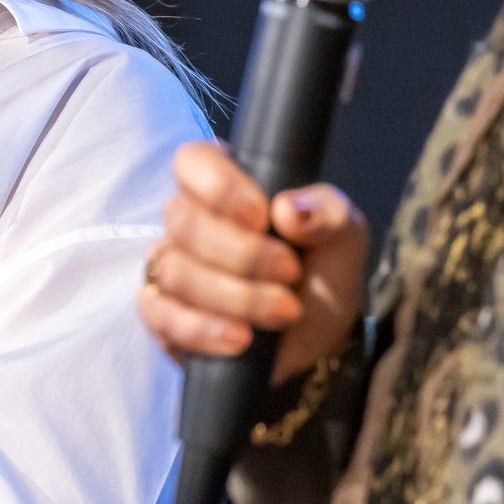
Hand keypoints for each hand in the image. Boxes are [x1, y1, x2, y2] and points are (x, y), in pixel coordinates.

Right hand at [137, 140, 368, 383]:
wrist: (319, 342)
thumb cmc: (322, 274)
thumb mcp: (343, 236)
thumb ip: (326, 212)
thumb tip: (289, 211)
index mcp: (227, 187)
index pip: (193, 160)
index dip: (219, 187)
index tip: (261, 217)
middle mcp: (191, 222)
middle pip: (182, 220)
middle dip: (241, 254)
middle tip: (289, 272)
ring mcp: (171, 268)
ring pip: (176, 272)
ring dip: (236, 297)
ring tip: (282, 311)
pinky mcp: (162, 315)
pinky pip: (161, 316)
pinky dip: (203, 329)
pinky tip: (240, 338)